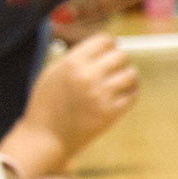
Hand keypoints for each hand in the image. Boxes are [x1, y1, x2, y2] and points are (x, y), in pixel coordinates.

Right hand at [3, 32, 137, 173]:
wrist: (45, 138)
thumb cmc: (46, 104)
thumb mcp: (53, 72)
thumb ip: (77, 57)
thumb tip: (105, 44)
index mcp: (72, 63)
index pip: (104, 40)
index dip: (109, 44)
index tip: (108, 51)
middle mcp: (88, 76)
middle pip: (121, 55)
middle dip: (118, 60)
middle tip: (113, 68)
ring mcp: (101, 95)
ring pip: (131, 74)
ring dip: (128, 76)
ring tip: (120, 80)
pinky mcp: (110, 113)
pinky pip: (132, 95)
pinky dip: (130, 92)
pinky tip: (123, 93)